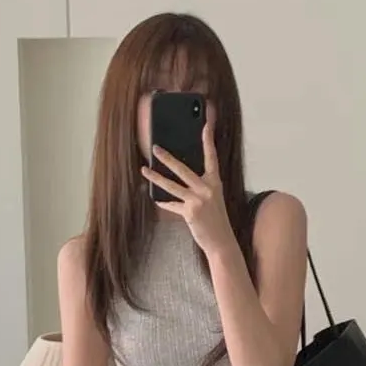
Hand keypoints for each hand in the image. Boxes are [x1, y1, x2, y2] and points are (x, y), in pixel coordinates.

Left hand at [141, 118, 234, 257]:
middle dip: (167, 157)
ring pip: (172, 185)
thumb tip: (180, 174)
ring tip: (144, 170)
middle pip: (183, 169)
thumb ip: (200, 186)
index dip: (208, 140)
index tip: (205, 125)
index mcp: (215, 182)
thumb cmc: (216, 218)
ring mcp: (198, 200)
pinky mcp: (190, 212)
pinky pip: (172, 204)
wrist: (221, 241)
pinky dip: (164, 203)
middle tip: (155, 148)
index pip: (211, 156)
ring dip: (155, 177)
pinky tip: (156, 199)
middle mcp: (208, 188)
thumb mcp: (212, 198)